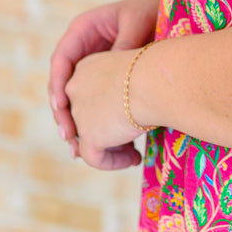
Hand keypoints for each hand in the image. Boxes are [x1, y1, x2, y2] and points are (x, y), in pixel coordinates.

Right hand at [48, 0, 159, 163]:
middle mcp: (82, 49)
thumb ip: (122, 45)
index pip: (61, 59)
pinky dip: (92, 122)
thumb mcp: (137, 23)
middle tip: (68, 136)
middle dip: (63, 112)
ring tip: (77, 150)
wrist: (172, 14)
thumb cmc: (154, 11)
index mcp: (84, 29)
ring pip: (74, 97)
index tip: (61, 105)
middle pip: (62, 83)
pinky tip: (95, 143)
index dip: (57, 83)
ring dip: (74, 123)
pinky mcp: (105, 80)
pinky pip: (92, 101)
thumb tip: (112, 71)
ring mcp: (92, 65)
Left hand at [64, 46, 146, 170]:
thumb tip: (137, 102)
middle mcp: (75, 88)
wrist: (154, 80)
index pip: (90, 96)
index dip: (107, 112)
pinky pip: (94, 158)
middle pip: (88, 118)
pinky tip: (135, 159)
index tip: (130, 118)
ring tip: (136, 154)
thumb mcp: (135, 71)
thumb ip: (126, 86)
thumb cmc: (156, 71)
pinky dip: (113, 162)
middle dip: (109, 133)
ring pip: (89, 138)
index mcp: (86, 69)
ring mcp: (79, 113)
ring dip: (112, 148)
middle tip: (132, 141)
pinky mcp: (88, 135)